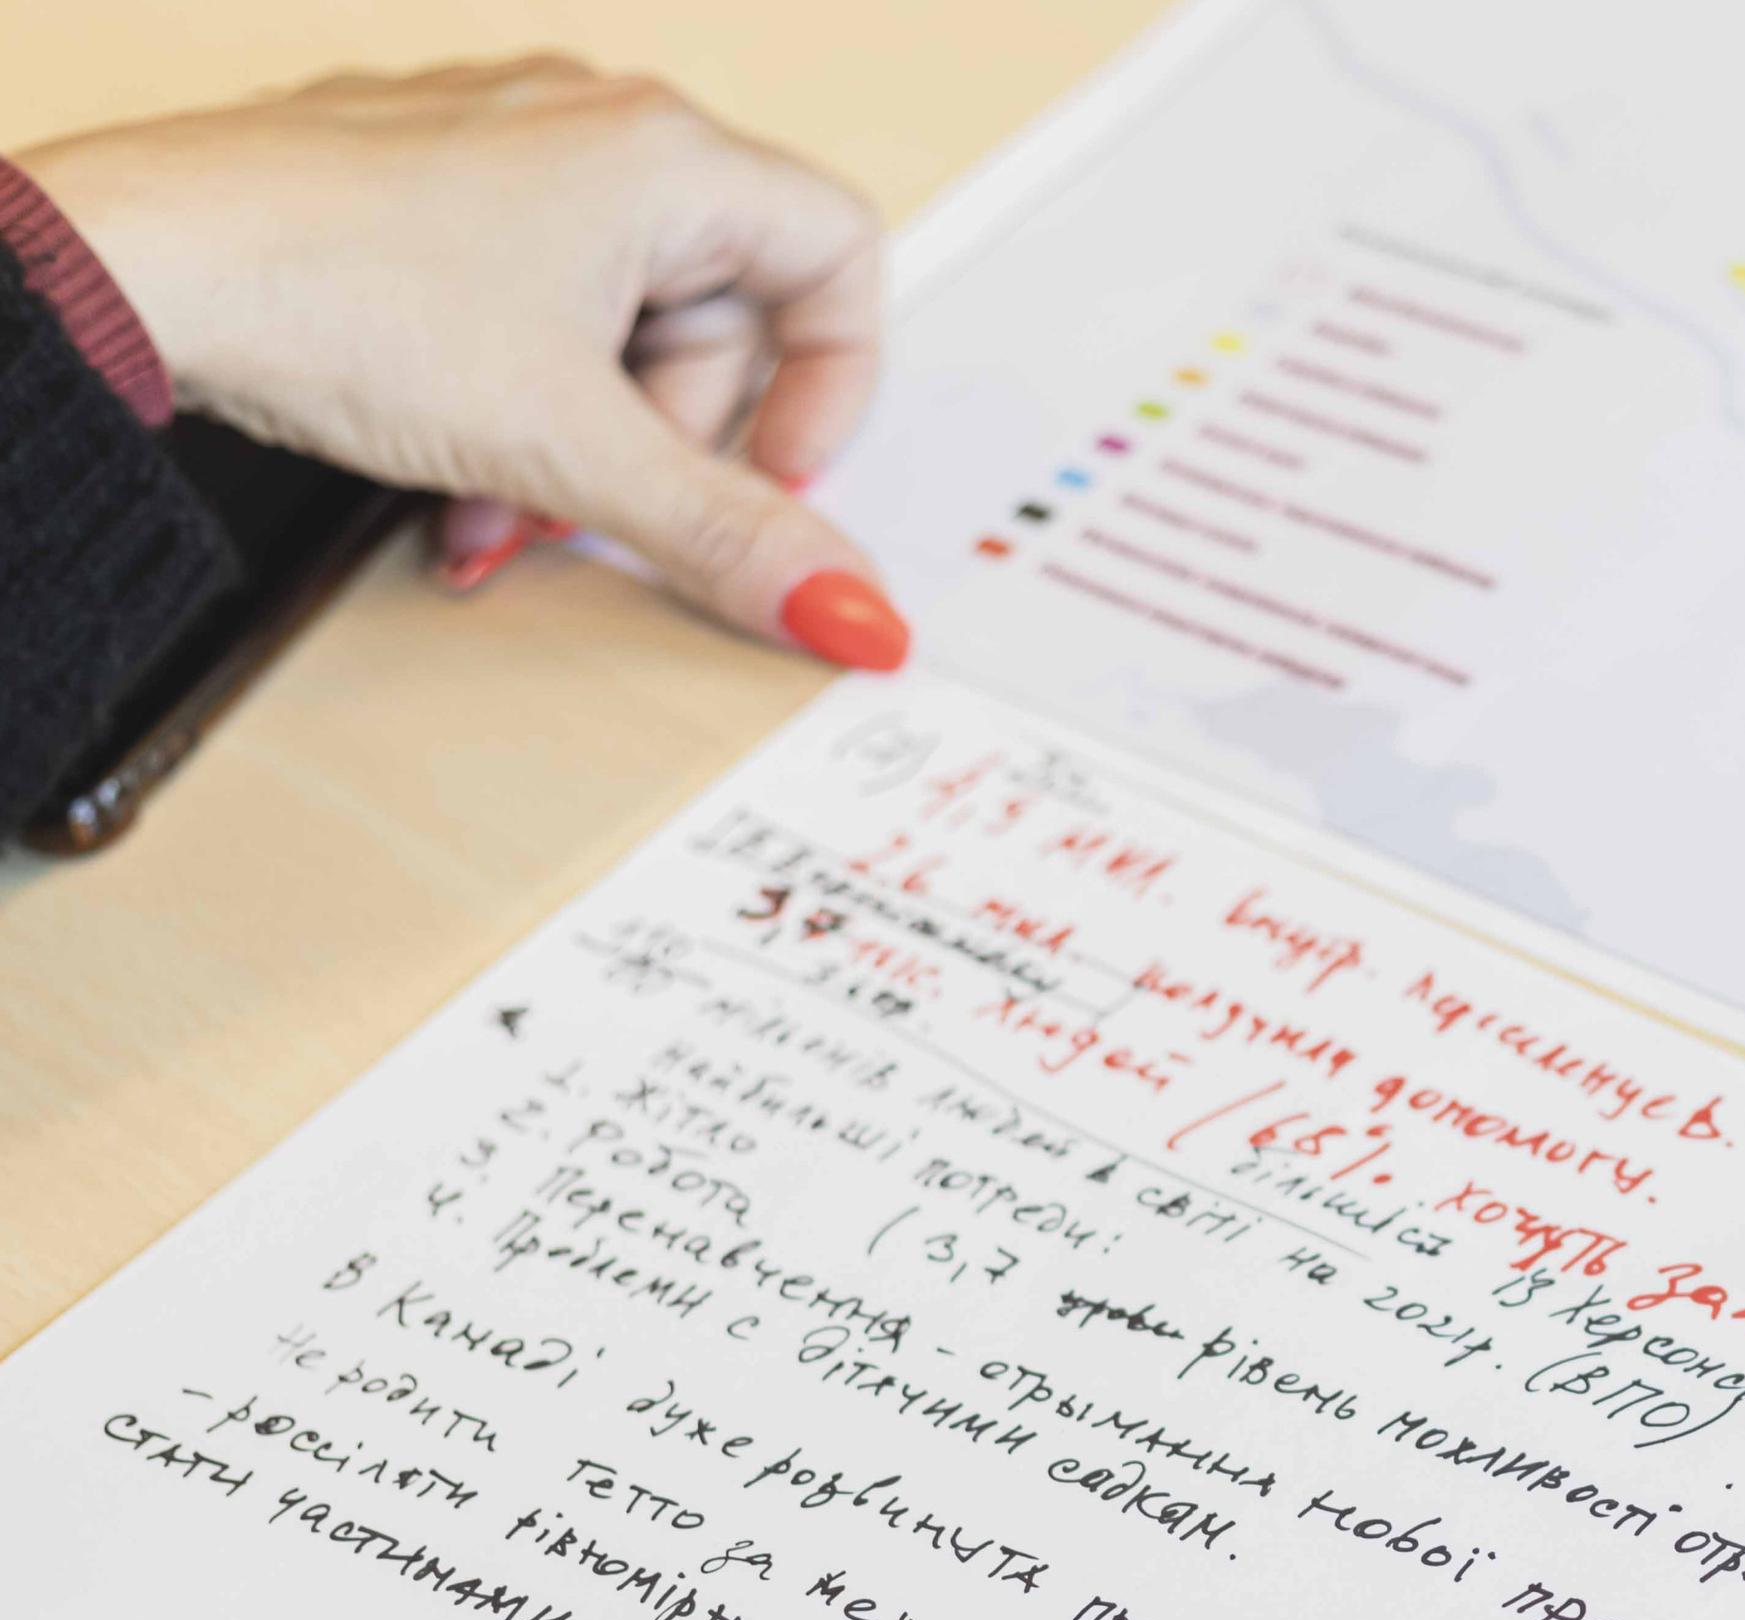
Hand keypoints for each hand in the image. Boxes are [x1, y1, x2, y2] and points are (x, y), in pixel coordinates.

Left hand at [19, 58, 906, 666]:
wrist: (132, 265)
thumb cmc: (327, 286)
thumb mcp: (568, 448)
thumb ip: (727, 535)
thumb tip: (847, 603)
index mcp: (661, 153)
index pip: (840, 256)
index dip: (833, 386)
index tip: (778, 476)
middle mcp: (585, 126)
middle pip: (721, 313)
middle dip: (667, 443)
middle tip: (607, 508)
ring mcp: (494, 150)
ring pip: (609, 321)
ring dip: (576, 445)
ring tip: (499, 507)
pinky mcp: (412, 188)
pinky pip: (517, 305)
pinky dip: (506, 401)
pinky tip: (447, 466)